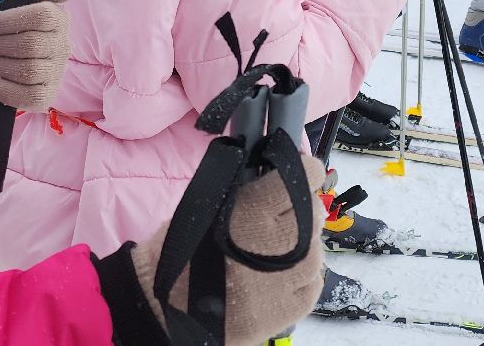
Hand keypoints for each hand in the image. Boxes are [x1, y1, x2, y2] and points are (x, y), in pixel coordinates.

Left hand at [0, 0, 73, 111]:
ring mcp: (56, 73)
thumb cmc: (13, 19)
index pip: (43, 16)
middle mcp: (62, 46)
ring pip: (29, 72)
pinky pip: (31, 98)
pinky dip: (3, 91)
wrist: (9, 52)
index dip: (11, 20)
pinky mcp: (47, 96)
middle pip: (31, 45)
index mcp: (58, 18)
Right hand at [125, 153, 325, 345]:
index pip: (304, 175)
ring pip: (317, 250)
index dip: (303, 172)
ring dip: (302, 247)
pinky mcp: (290, 310)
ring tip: (274, 253)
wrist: (166, 308)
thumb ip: (251, 191)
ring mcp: (288, 279)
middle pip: (314, 213)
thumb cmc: (182, 252)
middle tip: (279, 219)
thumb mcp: (210, 203)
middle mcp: (279, 243)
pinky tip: (279, 276)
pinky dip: (301, 277)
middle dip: (300, 211)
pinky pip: (312, 283)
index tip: (299, 173)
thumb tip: (280, 177)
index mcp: (255, 209)